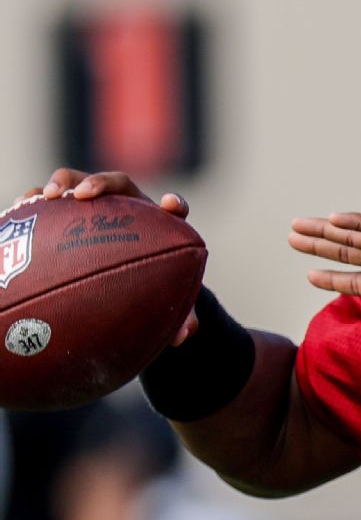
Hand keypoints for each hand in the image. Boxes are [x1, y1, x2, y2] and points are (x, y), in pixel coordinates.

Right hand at [18, 168, 199, 345]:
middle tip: (81, 196)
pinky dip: (36, 200)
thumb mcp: (166, 300)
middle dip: (101, 184)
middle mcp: (129, 208)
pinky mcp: (71, 213)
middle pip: (119, 184)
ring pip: (80, 183)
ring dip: (63, 184)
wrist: (126, 277)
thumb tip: (182, 336)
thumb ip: (180, 316)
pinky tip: (19, 210)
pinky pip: (52, 201)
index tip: (170, 205)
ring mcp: (98, 207)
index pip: (174, 208)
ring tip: (44, 197)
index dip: (175, 205)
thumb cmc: (149, 285)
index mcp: (160, 224)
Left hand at [288, 212, 360, 405]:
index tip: (309, 274)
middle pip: (351, 254)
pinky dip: (357, 223)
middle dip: (320, 247)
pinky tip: (332, 219)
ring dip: (327, 232)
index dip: (334, 278)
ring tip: (299, 225)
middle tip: (292, 236)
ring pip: (358, 238)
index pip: (360, 282)